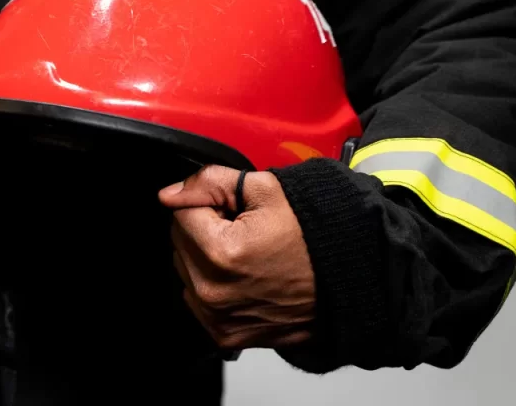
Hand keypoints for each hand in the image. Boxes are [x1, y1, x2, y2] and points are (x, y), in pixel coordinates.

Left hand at [159, 165, 315, 349]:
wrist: (345, 282)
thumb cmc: (313, 237)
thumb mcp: (266, 190)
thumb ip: (210, 183)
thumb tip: (170, 194)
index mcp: (221, 252)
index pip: (181, 212)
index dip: (210, 205)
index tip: (235, 213)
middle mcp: (213, 290)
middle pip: (180, 242)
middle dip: (204, 231)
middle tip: (244, 233)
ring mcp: (217, 316)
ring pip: (186, 270)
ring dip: (205, 259)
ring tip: (246, 256)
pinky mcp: (223, 334)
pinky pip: (197, 299)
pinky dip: (213, 285)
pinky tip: (244, 278)